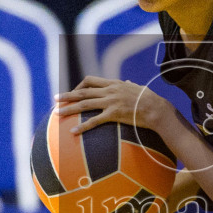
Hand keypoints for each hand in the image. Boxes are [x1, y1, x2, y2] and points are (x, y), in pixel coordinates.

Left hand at [55, 76, 174, 135]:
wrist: (157, 109)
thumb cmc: (150, 100)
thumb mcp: (138, 89)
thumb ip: (129, 85)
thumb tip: (128, 82)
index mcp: (114, 83)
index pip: (91, 80)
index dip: (79, 85)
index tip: (72, 92)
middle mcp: (110, 90)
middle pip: (83, 91)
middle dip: (67, 95)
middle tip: (55, 99)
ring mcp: (111, 101)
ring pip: (84, 104)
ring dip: (69, 108)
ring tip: (56, 114)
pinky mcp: (114, 114)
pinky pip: (94, 120)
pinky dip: (82, 126)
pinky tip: (73, 132)